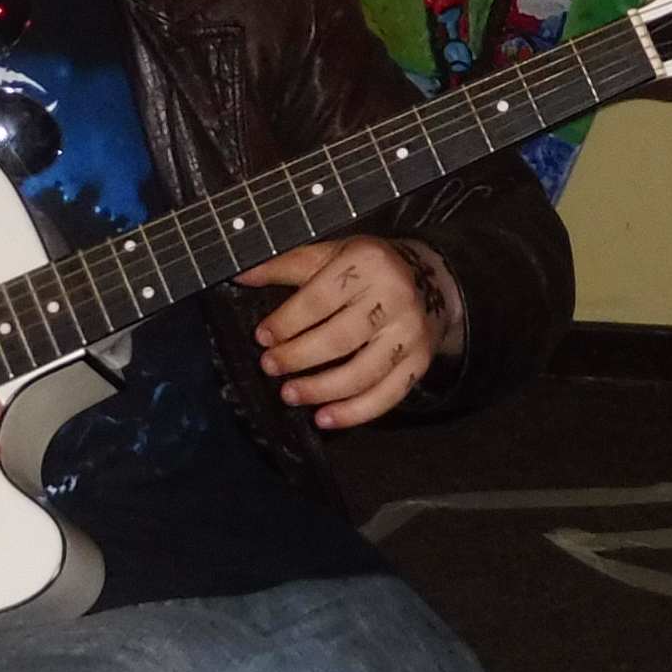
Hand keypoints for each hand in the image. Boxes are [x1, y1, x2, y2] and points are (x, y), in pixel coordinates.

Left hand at [237, 235, 453, 431]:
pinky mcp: (420, 362)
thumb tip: (240, 276)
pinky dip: (354, 413)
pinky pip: (387, 395)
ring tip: (290, 394)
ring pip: (362, 372)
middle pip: (339, 338)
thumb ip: (286, 265)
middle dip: (298, 357)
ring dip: (321, 390)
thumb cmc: (369, 268)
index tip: (262, 337)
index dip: (287, 322)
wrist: (432, 279)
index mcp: (367, 263)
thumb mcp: (331, 253)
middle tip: (270, 367)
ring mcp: (410, 333)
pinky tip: (325, 418)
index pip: (320, 298)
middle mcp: (394, 297)